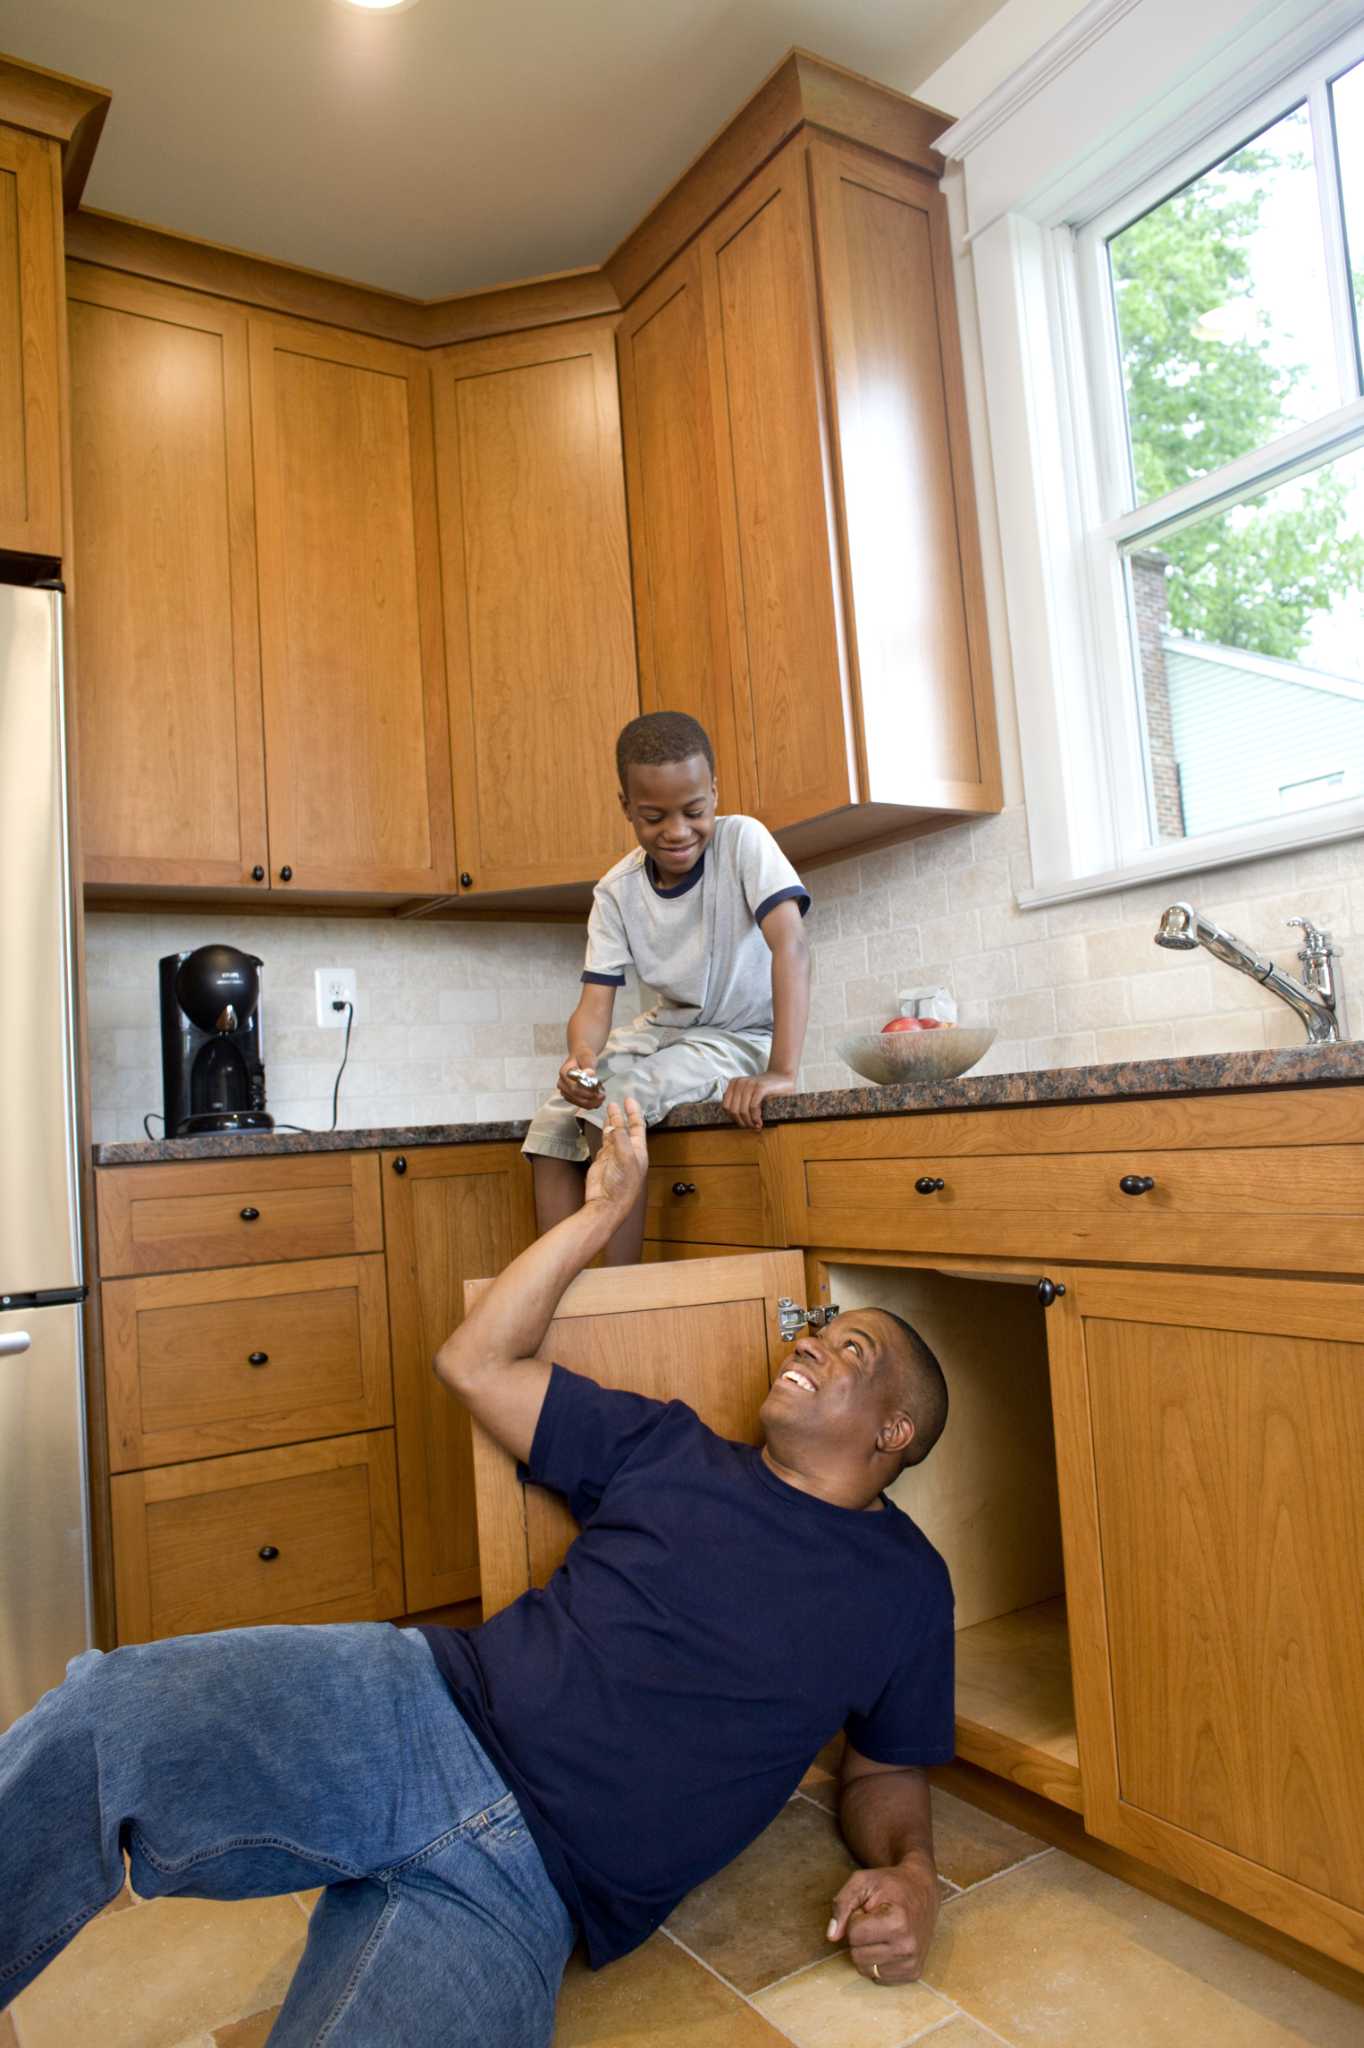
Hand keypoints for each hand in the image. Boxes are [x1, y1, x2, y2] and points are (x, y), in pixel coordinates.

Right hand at [559, 1050, 604, 1109]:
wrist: (580, 1059)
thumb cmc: (584, 1057)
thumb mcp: (587, 1057)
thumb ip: (588, 1065)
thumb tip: (589, 1074)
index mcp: (564, 1073)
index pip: (574, 1087)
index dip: (587, 1090)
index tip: (598, 1088)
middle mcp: (562, 1084)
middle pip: (576, 1096)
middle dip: (591, 1097)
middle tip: (603, 1094)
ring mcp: (565, 1092)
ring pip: (579, 1103)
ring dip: (593, 1102)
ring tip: (602, 1096)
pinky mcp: (571, 1098)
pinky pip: (582, 1105)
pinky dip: (591, 1104)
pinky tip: (598, 1099)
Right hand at [584, 1098, 647, 1213]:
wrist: (605, 1203)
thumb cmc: (621, 1184)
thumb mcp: (625, 1157)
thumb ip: (621, 1138)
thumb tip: (615, 1124)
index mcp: (638, 1151)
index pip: (638, 1127)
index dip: (634, 1113)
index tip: (629, 1099)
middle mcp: (628, 1151)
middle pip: (626, 1128)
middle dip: (622, 1115)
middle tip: (617, 1101)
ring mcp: (614, 1155)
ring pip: (613, 1133)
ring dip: (611, 1121)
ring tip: (609, 1107)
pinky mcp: (602, 1160)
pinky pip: (604, 1142)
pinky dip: (603, 1132)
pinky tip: (603, 1124)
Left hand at [723, 1070, 796, 1130]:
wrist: (783, 1078)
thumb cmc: (766, 1089)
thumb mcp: (749, 1093)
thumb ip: (738, 1101)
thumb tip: (733, 1117)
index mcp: (734, 1083)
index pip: (725, 1106)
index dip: (733, 1118)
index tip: (742, 1123)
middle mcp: (739, 1082)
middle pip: (733, 1110)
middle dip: (741, 1122)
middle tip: (750, 1127)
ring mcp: (750, 1084)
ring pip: (742, 1110)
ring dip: (749, 1122)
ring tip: (756, 1126)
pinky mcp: (760, 1087)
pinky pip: (753, 1106)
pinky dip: (756, 1117)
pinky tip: (760, 1122)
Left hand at [828, 1856, 938, 1984]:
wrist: (922, 1890)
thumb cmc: (889, 1884)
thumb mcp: (862, 1882)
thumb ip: (842, 1904)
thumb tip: (831, 1937)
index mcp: (897, 1922)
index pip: (854, 1934)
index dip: (856, 1918)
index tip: (870, 1908)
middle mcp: (907, 1947)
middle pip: (857, 1956)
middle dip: (860, 1937)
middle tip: (875, 1920)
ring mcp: (912, 1963)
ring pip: (866, 1970)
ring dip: (867, 1951)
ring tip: (881, 1932)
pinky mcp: (913, 1973)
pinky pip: (879, 1978)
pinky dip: (878, 1962)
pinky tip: (888, 1945)